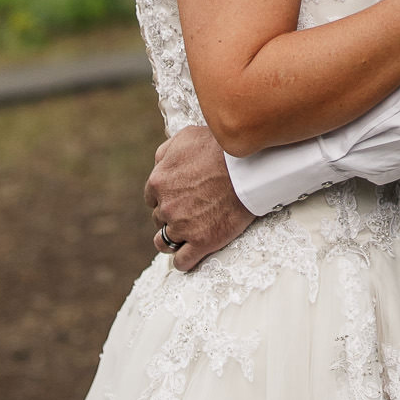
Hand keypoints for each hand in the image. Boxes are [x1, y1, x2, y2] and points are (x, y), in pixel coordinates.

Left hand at [145, 123, 253, 274]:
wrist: (248, 167)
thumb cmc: (220, 148)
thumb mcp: (185, 137)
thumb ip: (165, 153)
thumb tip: (157, 165)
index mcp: (158, 182)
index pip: (151, 198)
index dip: (166, 198)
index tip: (181, 197)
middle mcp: (166, 206)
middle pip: (160, 219)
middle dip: (172, 215)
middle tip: (193, 210)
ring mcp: (182, 227)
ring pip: (165, 242)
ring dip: (173, 239)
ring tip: (187, 235)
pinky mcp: (202, 242)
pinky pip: (182, 262)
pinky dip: (183, 261)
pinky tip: (192, 254)